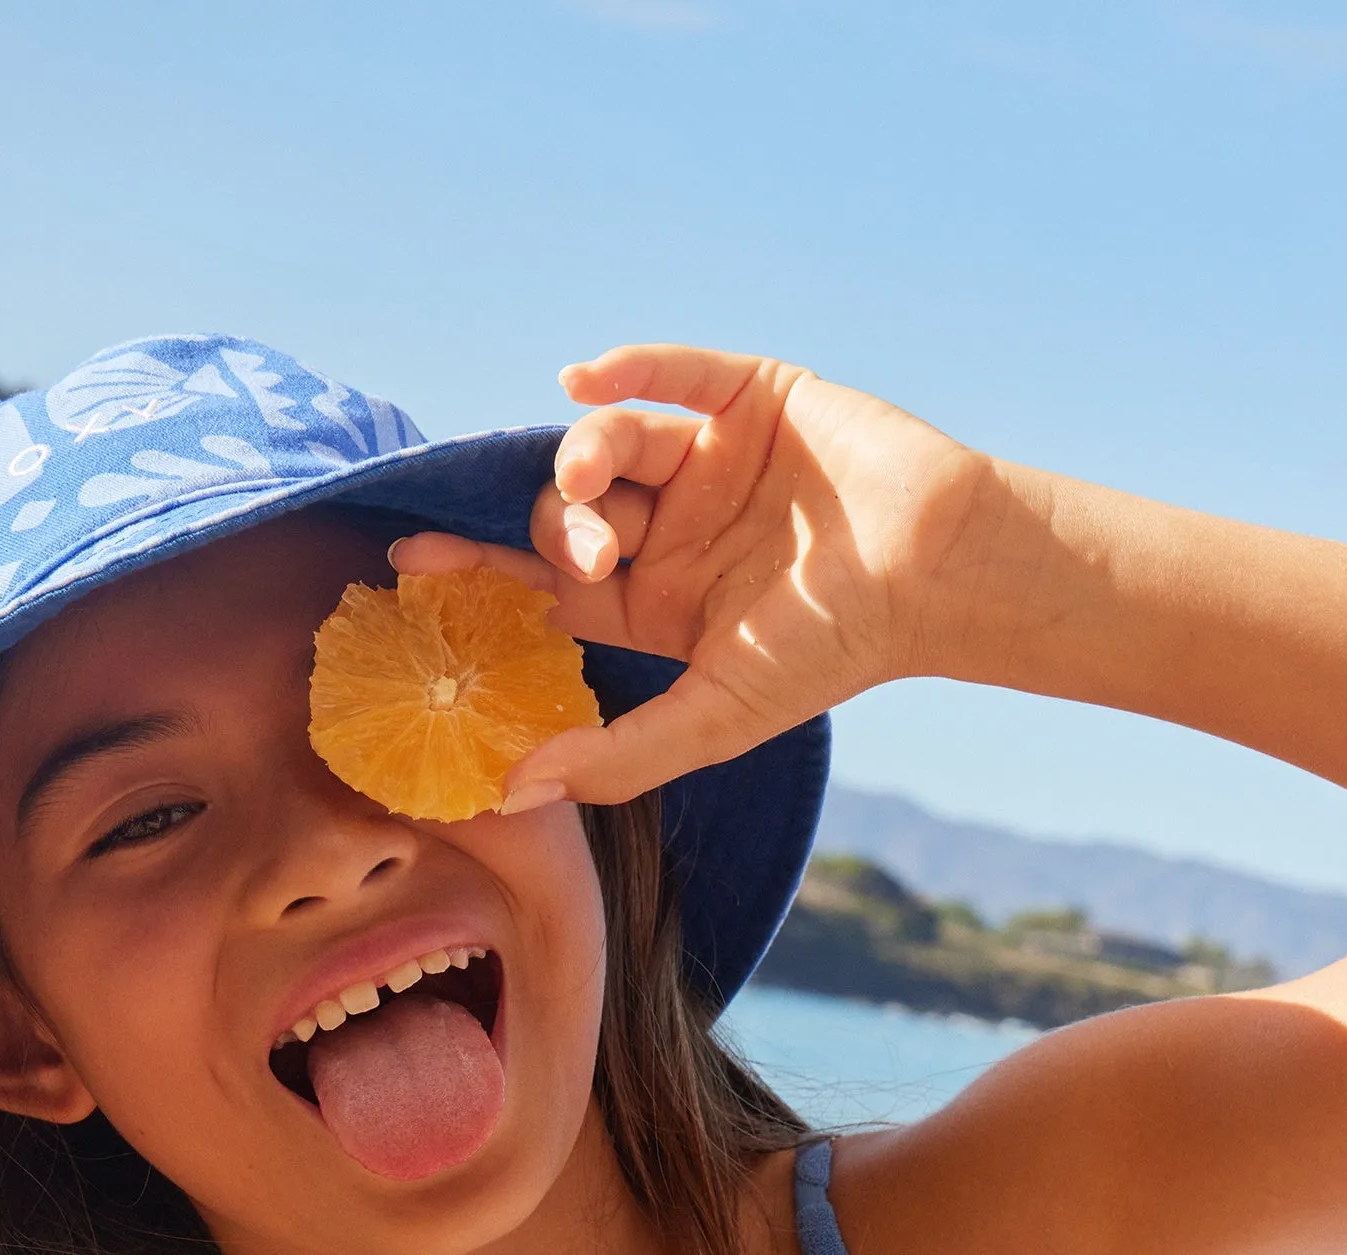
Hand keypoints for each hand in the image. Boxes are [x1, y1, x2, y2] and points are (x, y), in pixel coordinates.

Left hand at [391, 344, 986, 806]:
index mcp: (656, 600)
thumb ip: (614, 758)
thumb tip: (510, 795)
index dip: (483, 570)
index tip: (413, 565)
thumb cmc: (832, 652)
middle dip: (563, 526)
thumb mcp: (712, 720)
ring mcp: (709, 459)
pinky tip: (582, 380)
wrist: (933, 576)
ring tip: (599, 478)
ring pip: (613, 441)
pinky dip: (628, 367)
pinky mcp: (751, 397)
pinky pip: (673, 370)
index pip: (549, 581)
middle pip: (573, 509)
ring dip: (587, 456)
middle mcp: (673, 528)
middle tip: (596, 555)